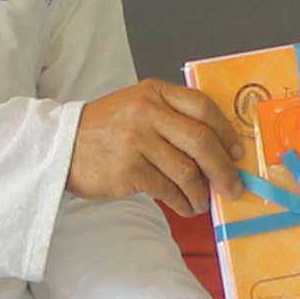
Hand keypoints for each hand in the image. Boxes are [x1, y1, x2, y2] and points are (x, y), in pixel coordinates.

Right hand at [71, 78, 244, 215]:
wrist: (62, 146)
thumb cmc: (107, 130)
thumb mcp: (138, 106)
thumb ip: (172, 117)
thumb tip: (218, 151)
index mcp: (154, 92)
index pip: (202, 106)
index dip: (226, 131)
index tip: (237, 152)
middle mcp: (147, 112)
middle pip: (201, 140)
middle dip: (223, 169)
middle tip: (233, 187)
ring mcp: (137, 141)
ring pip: (186, 171)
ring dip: (201, 193)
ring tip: (203, 203)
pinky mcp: (129, 170)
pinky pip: (167, 189)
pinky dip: (182, 202)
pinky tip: (184, 206)